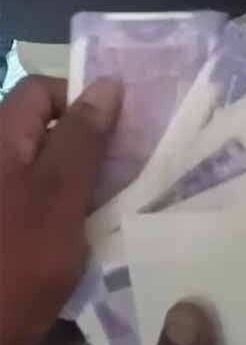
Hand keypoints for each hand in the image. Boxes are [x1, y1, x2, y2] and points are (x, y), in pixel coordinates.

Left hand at [0, 75, 120, 344]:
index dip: (81, 100)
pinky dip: (73, 211)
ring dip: (87, 181)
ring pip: (52, 171)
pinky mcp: (9, 235)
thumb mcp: (58, 193)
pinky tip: (97, 233)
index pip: (39, 92)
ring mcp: (3, 201)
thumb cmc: (16, 259)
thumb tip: (106, 85)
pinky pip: (48, 206)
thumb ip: (81, 138)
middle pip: (47, 132)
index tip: (123, 131)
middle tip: (133, 167)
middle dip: (92, 144)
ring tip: (124, 201)